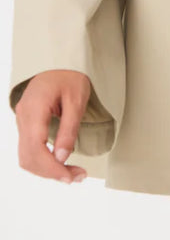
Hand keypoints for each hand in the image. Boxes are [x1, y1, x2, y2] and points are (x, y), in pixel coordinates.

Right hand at [14, 70, 90, 184]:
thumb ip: (68, 129)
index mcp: (34, 108)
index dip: (51, 167)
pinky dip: (42, 162)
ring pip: (26, 157)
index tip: (70, 177)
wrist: (59, 61)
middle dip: (51, 172)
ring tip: (72, 174)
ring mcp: (21, 120)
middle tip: (77, 177)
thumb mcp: (76, 100)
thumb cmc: (70, 76)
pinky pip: (28, 150)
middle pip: (28, 156)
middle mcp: (23, 116)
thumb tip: (61, 158)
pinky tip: (60, 164)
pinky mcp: (26, 124)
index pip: (36, 147)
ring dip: (47, 170)